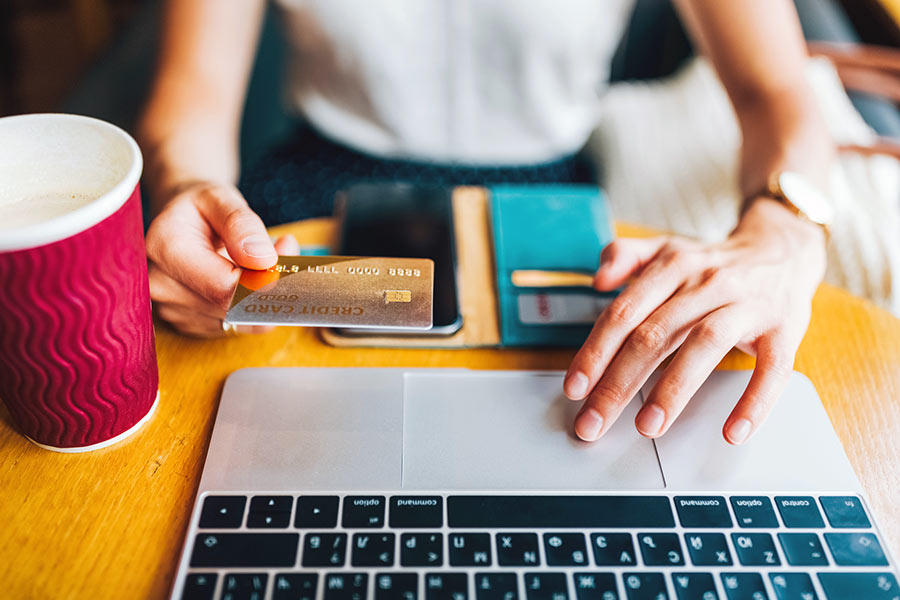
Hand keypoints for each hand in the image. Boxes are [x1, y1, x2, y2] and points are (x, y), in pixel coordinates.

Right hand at [146, 182, 298, 336]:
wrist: (180, 221)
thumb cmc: (200, 208)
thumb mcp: (219, 198)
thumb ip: (241, 224)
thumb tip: (263, 260)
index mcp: (166, 250)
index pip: (223, 286)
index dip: (260, 277)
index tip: (284, 251)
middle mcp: (161, 286)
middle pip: (231, 306)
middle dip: (266, 283)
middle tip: (285, 249)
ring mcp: (172, 310)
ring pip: (238, 320)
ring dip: (262, 295)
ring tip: (265, 260)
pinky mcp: (189, 323)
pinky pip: (235, 325)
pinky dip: (251, 306)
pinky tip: (250, 280)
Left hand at [563, 198, 826, 443]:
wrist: (783, 249)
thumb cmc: (712, 263)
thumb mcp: (666, 248)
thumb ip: (625, 255)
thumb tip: (597, 279)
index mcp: (672, 266)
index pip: (624, 312)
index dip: (595, 352)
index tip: (574, 389)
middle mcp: (707, 283)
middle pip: (655, 334)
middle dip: (619, 383)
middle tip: (594, 422)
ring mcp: (748, 305)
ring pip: (705, 345)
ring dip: (673, 389)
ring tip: (647, 427)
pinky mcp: (784, 329)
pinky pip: (772, 368)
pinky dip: (754, 400)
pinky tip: (733, 431)